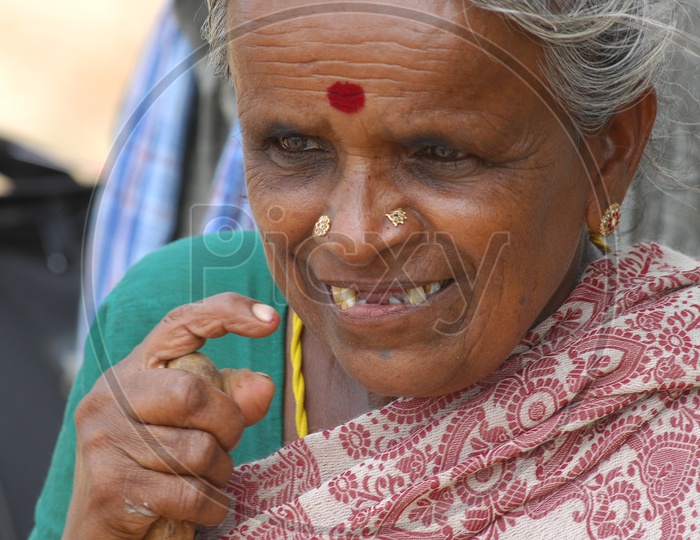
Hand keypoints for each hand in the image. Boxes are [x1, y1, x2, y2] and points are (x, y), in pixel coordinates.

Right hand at [63, 293, 278, 538]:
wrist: (100, 531)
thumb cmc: (156, 469)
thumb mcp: (193, 426)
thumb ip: (229, 400)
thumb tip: (264, 386)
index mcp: (133, 370)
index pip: (180, 323)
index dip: (227, 312)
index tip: (270, 320)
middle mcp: (109, 396)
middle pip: (194, 393)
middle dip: (228, 424)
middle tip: (225, 445)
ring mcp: (103, 440)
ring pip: (198, 449)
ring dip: (219, 472)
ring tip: (205, 479)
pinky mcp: (109, 487)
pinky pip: (191, 493)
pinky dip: (212, 505)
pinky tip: (204, 508)